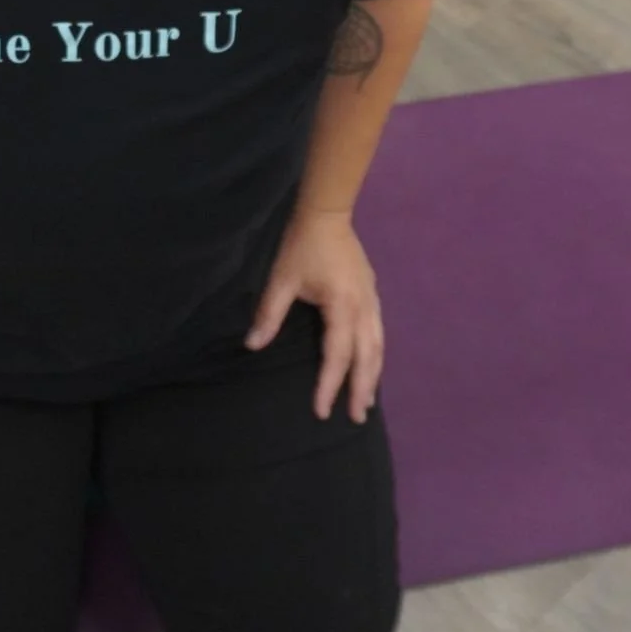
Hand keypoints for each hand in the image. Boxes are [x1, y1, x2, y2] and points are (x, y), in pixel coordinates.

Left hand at [246, 208, 382, 422]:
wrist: (327, 214)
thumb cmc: (301, 245)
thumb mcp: (281, 279)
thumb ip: (269, 314)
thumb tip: (251, 345)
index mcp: (342, 307)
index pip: (337, 356)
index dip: (329, 385)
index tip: (322, 410)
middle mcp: (364, 308)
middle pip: (367, 358)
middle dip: (361, 389)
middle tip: (356, 417)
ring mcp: (372, 301)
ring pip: (378, 347)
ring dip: (373, 375)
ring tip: (366, 401)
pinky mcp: (372, 294)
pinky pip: (378, 334)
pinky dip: (375, 356)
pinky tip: (370, 367)